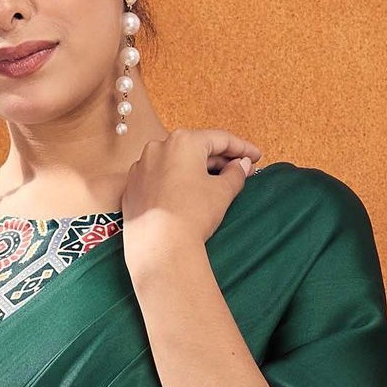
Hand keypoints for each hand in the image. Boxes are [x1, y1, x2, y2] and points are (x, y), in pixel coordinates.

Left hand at [121, 128, 261, 269]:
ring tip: (215, 184)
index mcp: (183, 141)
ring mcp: (140, 168)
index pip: (220, 139)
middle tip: (239, 171)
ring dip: (196, 171)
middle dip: (219, 160)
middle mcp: (158, 148)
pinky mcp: (131, 188)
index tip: (255, 156)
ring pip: (175, 164)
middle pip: (196, 149)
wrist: (159, 247)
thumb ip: (235, 173)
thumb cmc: (191, 215)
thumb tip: (241, 165)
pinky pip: (158, 180)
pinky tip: (187, 195)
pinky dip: (174, 183)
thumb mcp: (222, 192)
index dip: (242, 148)